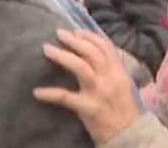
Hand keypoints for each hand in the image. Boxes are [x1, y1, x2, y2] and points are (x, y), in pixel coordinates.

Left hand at [33, 29, 139, 143]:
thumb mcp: (122, 86)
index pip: (106, 47)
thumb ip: (111, 70)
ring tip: (47, 49)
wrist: (129, 136)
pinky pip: (66, 97)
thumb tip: (94, 55)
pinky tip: (37, 92)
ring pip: (80, 67)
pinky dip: (50, 93)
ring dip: (62, 56)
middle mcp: (110, 79)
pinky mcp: (88, 108)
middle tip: (59, 34)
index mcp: (119, 73)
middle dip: (74, 40)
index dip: (90, 36)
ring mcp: (99, 93)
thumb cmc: (123, 111)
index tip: (76, 31)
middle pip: (92, 53)